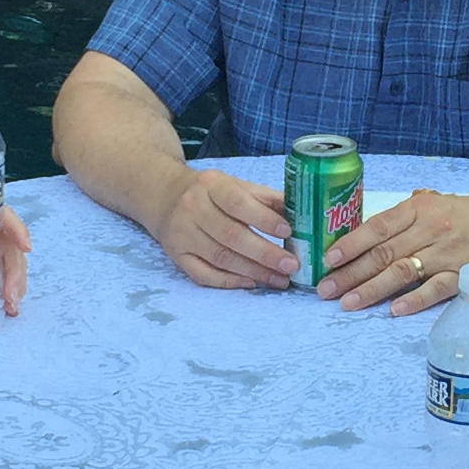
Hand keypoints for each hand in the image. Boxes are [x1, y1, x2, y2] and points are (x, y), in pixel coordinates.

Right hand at [159, 169, 295, 289]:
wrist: (166, 197)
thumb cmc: (212, 193)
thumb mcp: (237, 185)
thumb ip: (267, 199)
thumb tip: (302, 215)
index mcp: (212, 185)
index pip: (238, 203)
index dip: (263, 219)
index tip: (288, 232)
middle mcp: (193, 208)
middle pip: (230, 235)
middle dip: (264, 253)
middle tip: (291, 266)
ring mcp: (183, 234)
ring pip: (220, 258)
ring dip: (254, 271)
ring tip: (280, 279)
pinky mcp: (177, 256)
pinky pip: (204, 275)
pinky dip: (229, 282)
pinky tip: (252, 284)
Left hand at [317, 187, 468, 314]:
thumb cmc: (465, 214)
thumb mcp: (432, 203)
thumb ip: (401, 217)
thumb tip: (360, 232)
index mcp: (418, 208)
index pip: (378, 226)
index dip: (352, 242)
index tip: (329, 258)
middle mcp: (430, 229)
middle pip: (384, 253)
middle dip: (351, 273)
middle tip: (326, 289)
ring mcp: (447, 253)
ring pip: (403, 272)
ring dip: (372, 289)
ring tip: (348, 303)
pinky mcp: (464, 275)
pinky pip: (436, 289)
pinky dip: (415, 300)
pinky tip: (395, 310)